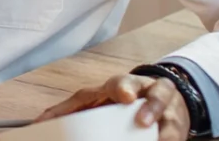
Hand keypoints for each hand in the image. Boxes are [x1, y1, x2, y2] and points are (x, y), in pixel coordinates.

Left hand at [35, 74, 189, 140]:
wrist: (161, 97)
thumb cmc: (120, 98)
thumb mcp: (94, 98)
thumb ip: (68, 109)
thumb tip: (39, 123)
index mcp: (125, 85)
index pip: (123, 83)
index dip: (124, 88)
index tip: (124, 96)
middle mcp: (152, 93)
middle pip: (156, 96)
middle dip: (152, 108)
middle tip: (143, 122)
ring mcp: (170, 112)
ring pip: (172, 121)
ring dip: (166, 133)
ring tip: (159, 140)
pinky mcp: (179, 130)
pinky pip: (176, 139)